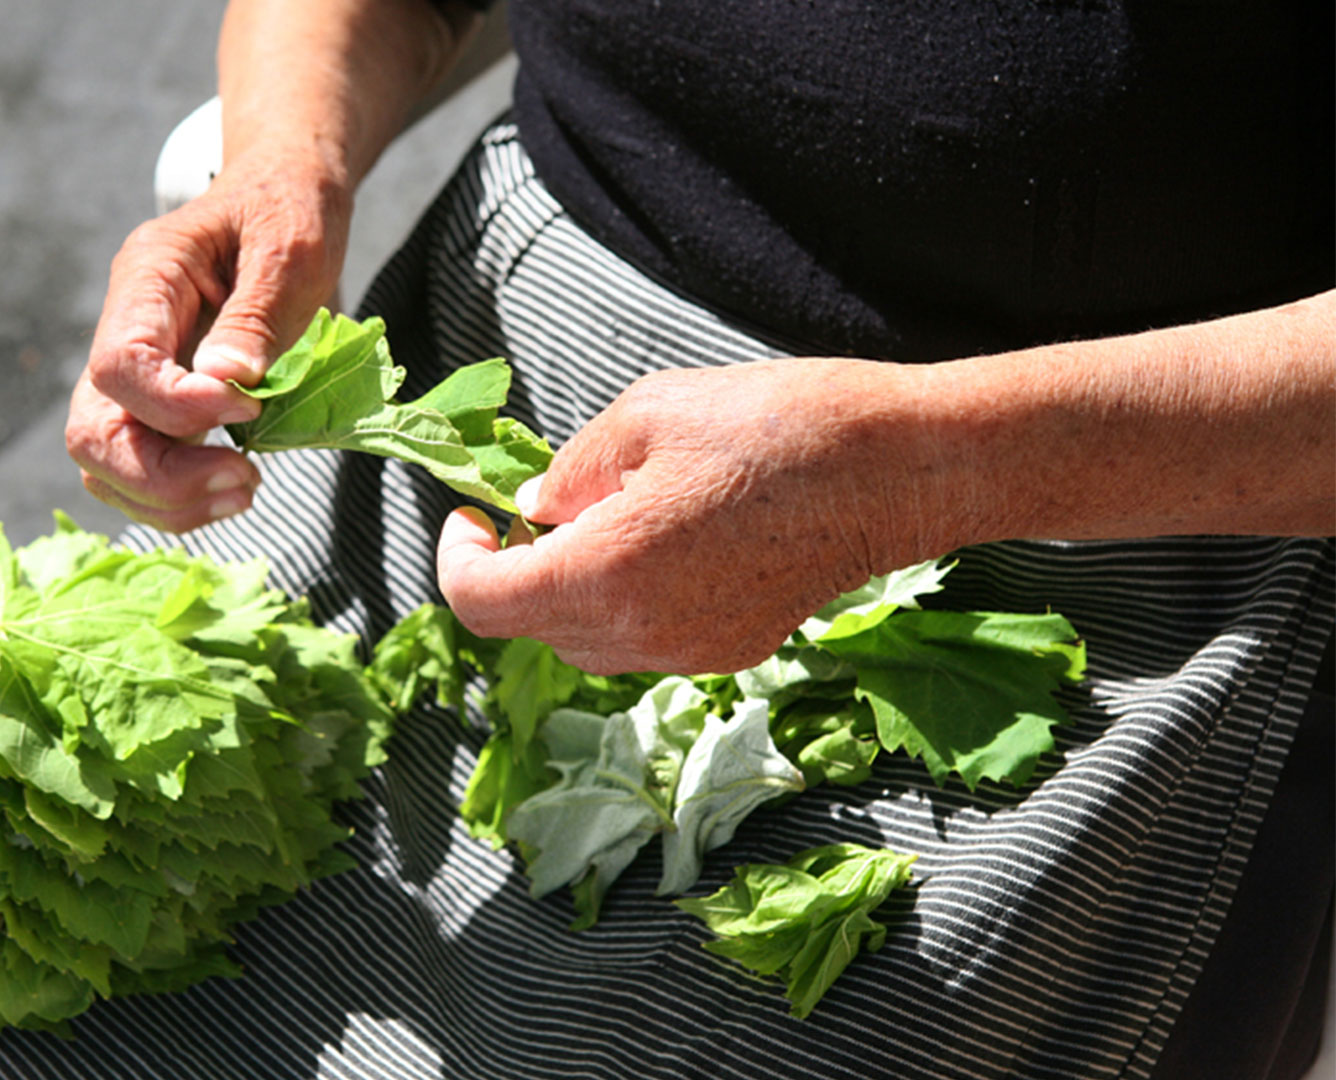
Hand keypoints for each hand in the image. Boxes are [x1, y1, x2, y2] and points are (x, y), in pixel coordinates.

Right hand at [65, 149, 350, 531]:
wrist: (285, 190)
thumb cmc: (290, 207)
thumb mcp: (291, 247)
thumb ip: (255, 315)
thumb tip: (227, 383)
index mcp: (147, 276)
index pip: (119, 365)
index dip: (176, 406)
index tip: (248, 410)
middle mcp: (124, 327)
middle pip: (93, 431)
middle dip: (162, 477)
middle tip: (247, 479)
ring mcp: (136, 370)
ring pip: (107, 463)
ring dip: (169, 499)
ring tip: (246, 488)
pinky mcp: (158, 401)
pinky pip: (139, 470)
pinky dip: (179, 499)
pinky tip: (234, 487)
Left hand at [436, 360, 928, 674]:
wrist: (899, 468)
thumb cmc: (778, 426)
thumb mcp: (650, 414)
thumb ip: (572, 468)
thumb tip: (536, 507)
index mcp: (606, 573)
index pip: (481, 605)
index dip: (458, 560)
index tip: (472, 517)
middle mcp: (642, 633)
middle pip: (531, 627)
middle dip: (518, 568)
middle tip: (542, 502)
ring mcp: (690, 651)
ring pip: (586, 640)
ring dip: (570, 586)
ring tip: (609, 513)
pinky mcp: (731, 649)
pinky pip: (644, 639)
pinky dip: (625, 599)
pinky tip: (664, 537)